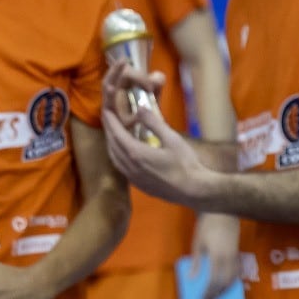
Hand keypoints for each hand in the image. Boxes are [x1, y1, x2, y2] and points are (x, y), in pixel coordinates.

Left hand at [102, 63, 214, 208]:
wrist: (192, 190)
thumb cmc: (185, 163)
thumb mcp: (171, 138)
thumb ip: (154, 123)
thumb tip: (139, 108)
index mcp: (136, 153)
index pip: (117, 134)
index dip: (111, 122)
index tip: (106, 110)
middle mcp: (130, 167)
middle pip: (113, 146)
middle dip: (109, 131)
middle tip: (108, 119)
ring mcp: (133, 178)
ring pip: (115, 159)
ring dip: (112, 144)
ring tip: (113, 133)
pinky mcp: (139, 185)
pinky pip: (121, 168)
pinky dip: (118, 156)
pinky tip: (124, 152)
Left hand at [191, 212, 239, 298]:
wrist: (223, 210)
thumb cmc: (207, 225)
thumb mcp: (197, 243)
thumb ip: (196, 262)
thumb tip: (191, 280)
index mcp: (217, 256)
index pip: (214, 281)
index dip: (208, 292)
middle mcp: (228, 258)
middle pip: (225, 282)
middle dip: (216, 294)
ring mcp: (235, 255)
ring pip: (233, 278)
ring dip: (225, 289)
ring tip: (216, 296)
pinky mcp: (238, 252)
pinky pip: (237, 271)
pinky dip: (232, 280)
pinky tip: (225, 284)